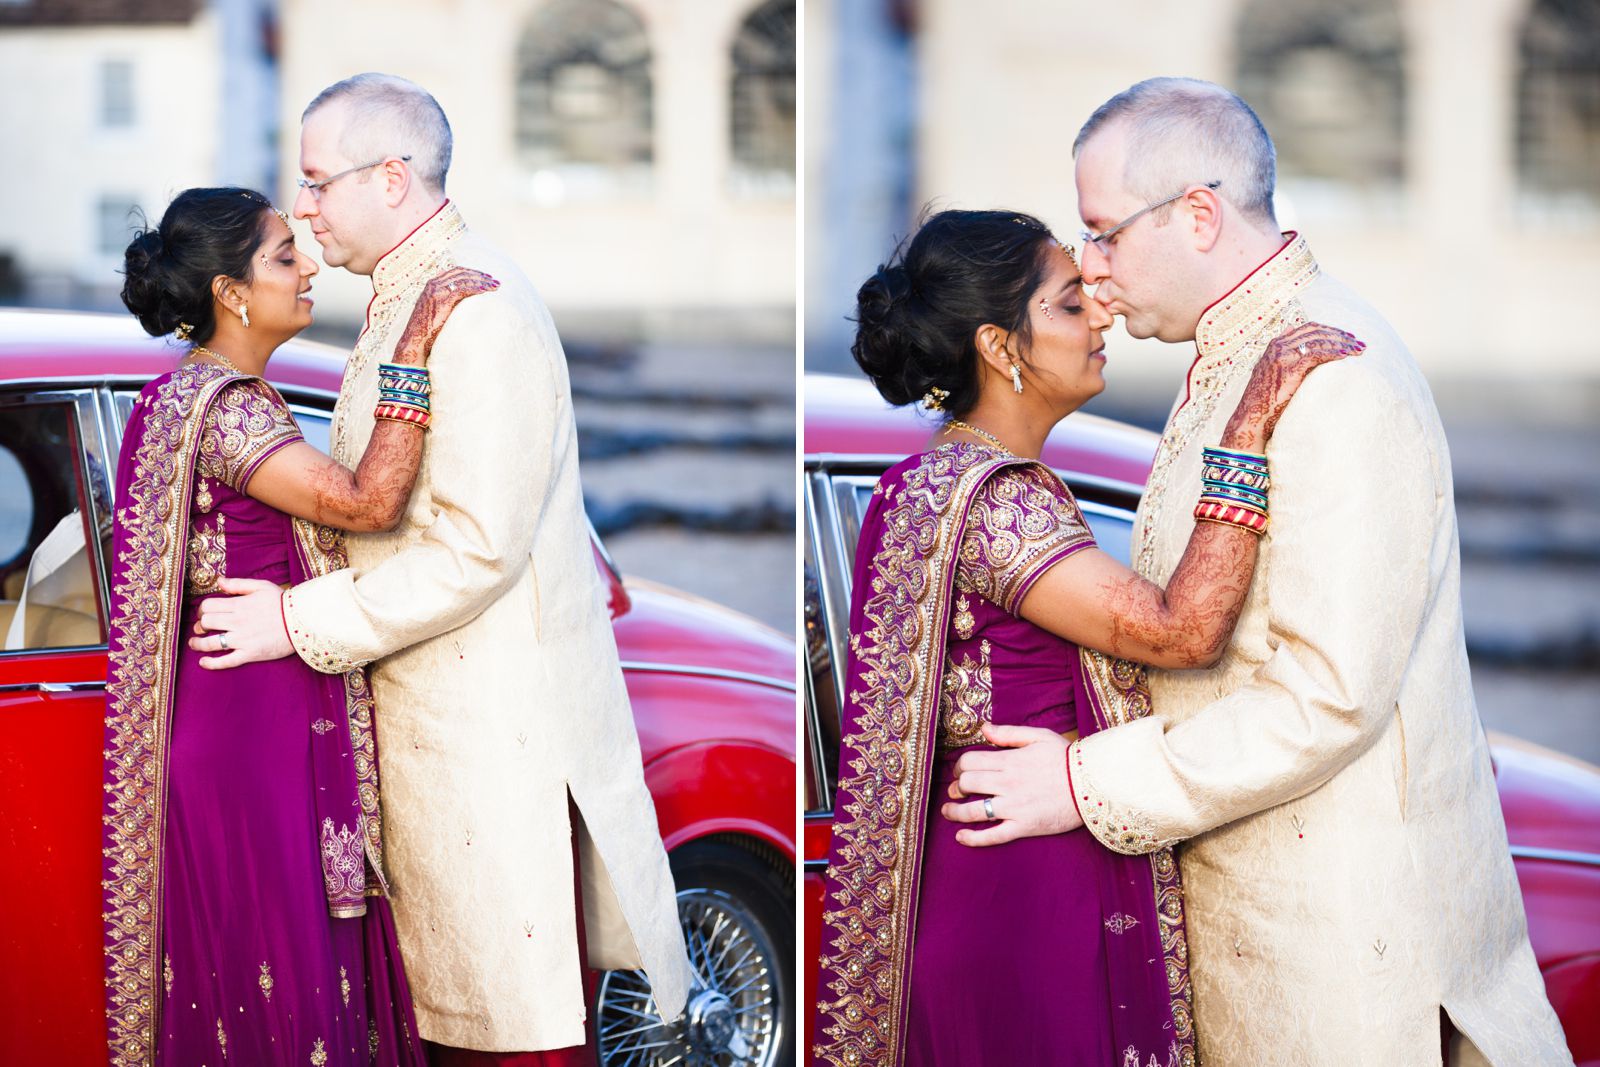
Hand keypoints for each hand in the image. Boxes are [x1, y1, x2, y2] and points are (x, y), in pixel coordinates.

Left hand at [188, 577, 293, 668]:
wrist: (304, 621)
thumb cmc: (283, 603)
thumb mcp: (261, 586)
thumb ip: (238, 584)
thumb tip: (219, 581)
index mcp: (239, 605)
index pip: (208, 606)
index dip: (202, 609)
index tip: (205, 613)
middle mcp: (237, 622)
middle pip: (206, 623)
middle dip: (200, 625)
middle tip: (202, 627)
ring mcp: (242, 639)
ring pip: (210, 643)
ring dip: (198, 644)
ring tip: (195, 644)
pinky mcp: (250, 653)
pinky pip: (226, 661)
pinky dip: (212, 663)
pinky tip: (203, 662)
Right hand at [391, 266, 499, 365]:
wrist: (415, 338)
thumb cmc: (427, 328)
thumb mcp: (438, 309)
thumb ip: (449, 301)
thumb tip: (466, 300)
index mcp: (432, 283)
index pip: (456, 271)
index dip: (472, 273)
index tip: (486, 277)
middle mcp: (434, 283)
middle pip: (461, 273)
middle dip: (480, 276)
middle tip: (495, 281)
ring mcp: (436, 290)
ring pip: (464, 280)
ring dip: (481, 282)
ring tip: (495, 286)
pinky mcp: (441, 299)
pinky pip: (462, 289)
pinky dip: (475, 288)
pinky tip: (485, 291)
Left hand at [940, 723, 1083, 845]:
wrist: (1094, 785)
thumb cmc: (1067, 759)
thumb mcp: (1039, 737)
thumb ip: (1008, 733)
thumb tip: (983, 729)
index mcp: (1009, 761)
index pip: (969, 761)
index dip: (960, 766)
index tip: (961, 771)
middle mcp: (1007, 784)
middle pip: (967, 784)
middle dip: (956, 787)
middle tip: (956, 790)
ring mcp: (1014, 807)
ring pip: (973, 811)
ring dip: (955, 812)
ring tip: (948, 812)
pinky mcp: (1023, 826)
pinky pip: (992, 836)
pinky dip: (973, 838)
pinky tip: (961, 837)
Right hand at [1223, 321, 1364, 448]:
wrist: (1251, 417)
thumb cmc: (1264, 399)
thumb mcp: (1271, 371)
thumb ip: (1283, 354)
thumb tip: (1292, 334)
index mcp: (1275, 344)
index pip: (1309, 328)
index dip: (1331, 330)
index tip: (1347, 338)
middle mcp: (1278, 345)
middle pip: (1316, 331)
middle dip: (1340, 335)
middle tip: (1359, 343)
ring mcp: (1283, 355)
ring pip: (1319, 340)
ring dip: (1342, 343)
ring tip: (1359, 350)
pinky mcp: (1289, 368)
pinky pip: (1317, 354)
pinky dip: (1334, 352)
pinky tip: (1346, 355)